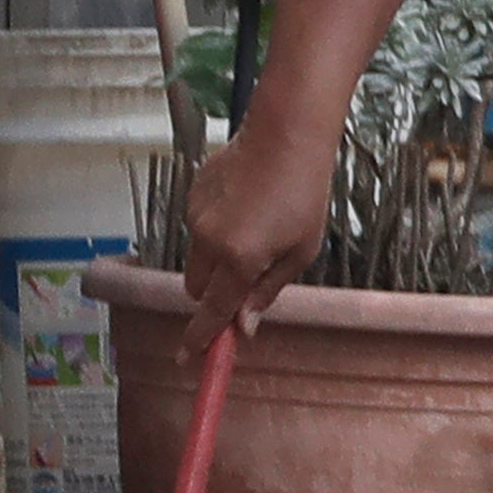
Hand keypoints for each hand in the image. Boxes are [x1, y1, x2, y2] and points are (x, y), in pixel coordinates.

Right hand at [179, 110, 332, 330]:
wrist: (285, 136)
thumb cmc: (304, 192)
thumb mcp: (302, 250)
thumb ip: (269, 290)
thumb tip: (245, 323)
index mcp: (240, 259)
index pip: (214, 311)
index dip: (200, 338)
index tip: (188, 357)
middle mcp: (210, 241)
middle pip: (198, 289)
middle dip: (215, 293)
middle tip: (246, 277)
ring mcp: (196, 218)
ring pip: (196, 258)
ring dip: (217, 259)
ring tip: (256, 226)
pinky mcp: (190, 197)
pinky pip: (198, 228)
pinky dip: (215, 228)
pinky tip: (244, 205)